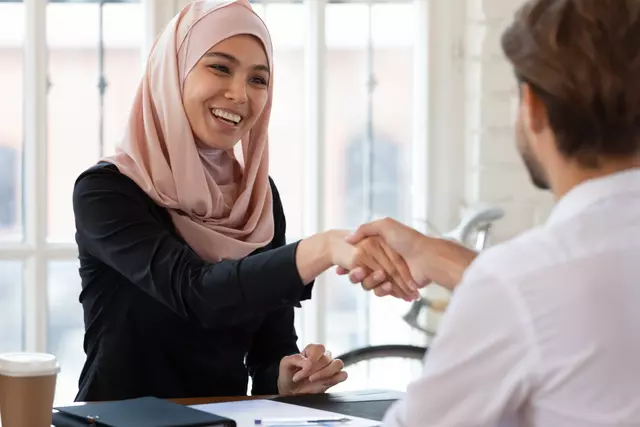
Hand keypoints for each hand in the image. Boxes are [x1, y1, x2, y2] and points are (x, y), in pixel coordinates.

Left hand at [277, 344, 347, 395]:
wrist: (290, 391)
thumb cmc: (288, 375)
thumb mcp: (285, 364)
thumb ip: (295, 358)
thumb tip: (308, 362)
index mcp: (312, 350)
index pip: (320, 348)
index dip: (312, 359)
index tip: (302, 370)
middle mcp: (323, 357)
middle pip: (327, 358)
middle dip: (313, 370)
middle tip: (303, 378)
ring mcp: (329, 368)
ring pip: (338, 364)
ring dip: (325, 373)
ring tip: (312, 380)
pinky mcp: (334, 379)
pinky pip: (343, 375)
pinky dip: (335, 379)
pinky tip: (323, 384)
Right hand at [345, 218, 477, 290]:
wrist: (428, 257)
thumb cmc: (407, 239)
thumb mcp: (385, 226)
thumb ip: (365, 229)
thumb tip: (348, 238)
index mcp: (379, 247)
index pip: (359, 257)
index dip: (348, 263)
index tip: (339, 267)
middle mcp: (383, 261)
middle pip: (362, 272)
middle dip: (355, 275)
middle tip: (351, 274)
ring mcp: (390, 275)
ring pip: (370, 284)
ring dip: (369, 283)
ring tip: (374, 278)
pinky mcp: (396, 286)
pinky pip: (382, 291)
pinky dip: (382, 290)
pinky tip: (385, 286)